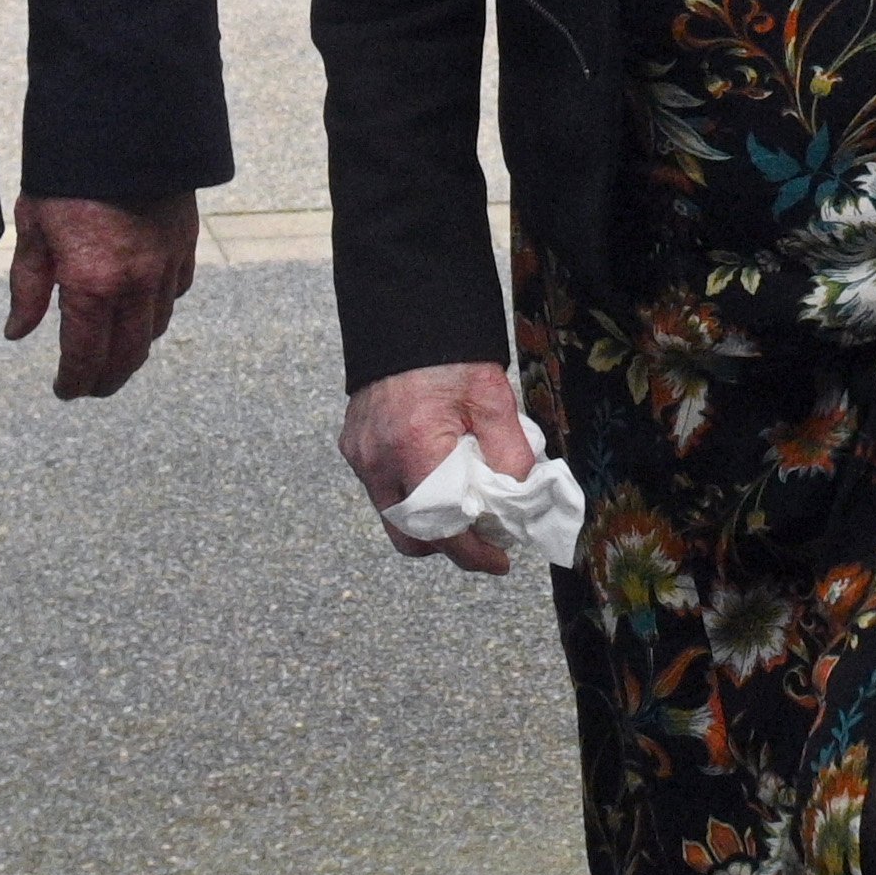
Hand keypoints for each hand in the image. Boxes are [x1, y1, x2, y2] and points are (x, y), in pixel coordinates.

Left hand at [3, 192, 199, 398]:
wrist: (123, 123)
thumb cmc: (68, 173)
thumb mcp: (34, 227)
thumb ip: (29, 286)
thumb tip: (18, 331)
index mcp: (92, 283)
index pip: (85, 356)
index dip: (74, 381)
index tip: (64, 390)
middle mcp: (135, 284)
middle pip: (128, 355)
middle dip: (108, 379)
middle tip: (90, 386)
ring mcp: (165, 265)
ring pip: (156, 328)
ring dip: (135, 347)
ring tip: (115, 350)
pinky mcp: (184, 244)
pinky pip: (176, 293)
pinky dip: (158, 310)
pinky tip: (143, 306)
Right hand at [337, 356, 545, 573]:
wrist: (404, 312)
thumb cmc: (451, 353)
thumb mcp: (493, 399)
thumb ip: (511, 454)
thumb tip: (522, 499)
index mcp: (414, 448)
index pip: (442, 528)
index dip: (473, 554)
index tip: (500, 562)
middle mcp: (377, 460)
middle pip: (410, 536)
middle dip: (448, 545)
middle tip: (483, 538)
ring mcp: (359, 454)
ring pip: (394, 516)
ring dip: (429, 521)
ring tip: (465, 505)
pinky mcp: (353, 445)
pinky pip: (382, 489)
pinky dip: (412, 496)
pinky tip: (439, 478)